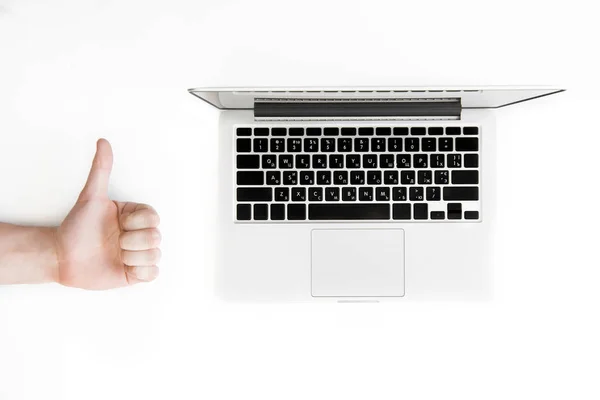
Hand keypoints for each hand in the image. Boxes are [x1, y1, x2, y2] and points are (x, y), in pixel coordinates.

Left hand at [55, 139, 160, 288]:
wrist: (62, 256)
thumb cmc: (76, 227)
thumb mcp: (90, 197)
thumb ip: (101, 170)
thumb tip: (103, 142)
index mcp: (135, 216)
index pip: (153, 217)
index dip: (134, 222)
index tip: (117, 223)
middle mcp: (140, 233)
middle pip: (156, 237)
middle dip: (130, 241)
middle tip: (113, 241)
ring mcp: (139, 254)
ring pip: (155, 255)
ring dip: (132, 257)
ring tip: (116, 255)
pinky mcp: (136, 273)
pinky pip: (153, 273)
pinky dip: (138, 271)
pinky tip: (123, 267)